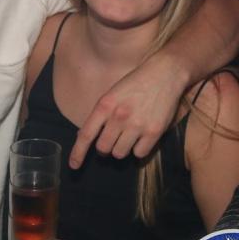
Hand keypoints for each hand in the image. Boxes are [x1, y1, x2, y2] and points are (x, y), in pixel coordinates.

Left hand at [69, 54, 183, 167]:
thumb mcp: (113, 94)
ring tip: (129, 135)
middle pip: (103, 149)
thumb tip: (84, 136)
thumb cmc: (135, 83)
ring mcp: (137, 125)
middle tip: (112, 139)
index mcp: (105, 105)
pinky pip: (139, 154)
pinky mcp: (154, 132)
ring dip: (122, 148)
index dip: (78, 153)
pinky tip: (142, 136)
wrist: (164, 74)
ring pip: (120, 154)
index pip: (86, 134)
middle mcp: (119, 116)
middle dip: (105, 148)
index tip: (74, 166)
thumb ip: (101, 114)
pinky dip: (139, 149)